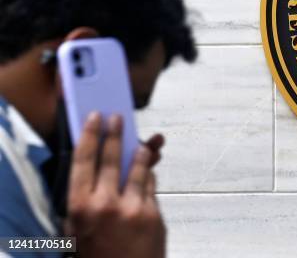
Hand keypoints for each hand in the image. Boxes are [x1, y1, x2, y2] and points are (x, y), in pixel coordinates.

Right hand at [66, 112, 165, 257]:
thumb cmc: (97, 252)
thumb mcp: (80, 227)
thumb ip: (89, 196)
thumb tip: (100, 165)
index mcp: (80, 207)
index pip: (83, 161)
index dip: (90, 136)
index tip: (96, 117)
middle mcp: (105, 204)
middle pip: (111, 158)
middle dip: (115, 134)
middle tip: (118, 117)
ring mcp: (132, 208)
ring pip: (139, 169)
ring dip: (141, 153)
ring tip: (143, 144)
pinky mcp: (152, 214)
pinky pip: (151, 186)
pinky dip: (149, 178)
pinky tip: (149, 174)